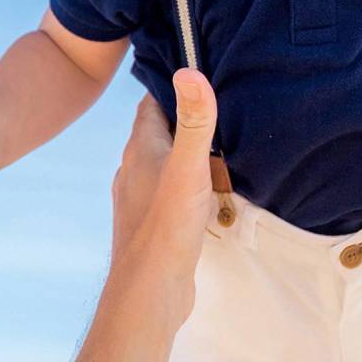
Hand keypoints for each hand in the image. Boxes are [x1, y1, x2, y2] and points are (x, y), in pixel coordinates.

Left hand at [108, 71, 219, 320]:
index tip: (201, 69)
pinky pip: (174, 192)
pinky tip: (214, 192)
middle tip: (223, 107)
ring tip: (226, 146)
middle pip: (162, 131)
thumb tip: (190, 69)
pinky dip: (193, 185)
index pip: (152, 102)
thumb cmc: (166, 226)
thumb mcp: (188, 167)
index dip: (173, 83)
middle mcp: (134, 169)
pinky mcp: (153, 224)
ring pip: (168, 163)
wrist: (149, 293)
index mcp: (139, 149)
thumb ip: (194, 120)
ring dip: (191, 154)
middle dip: (188, 119)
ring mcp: (141, 198)